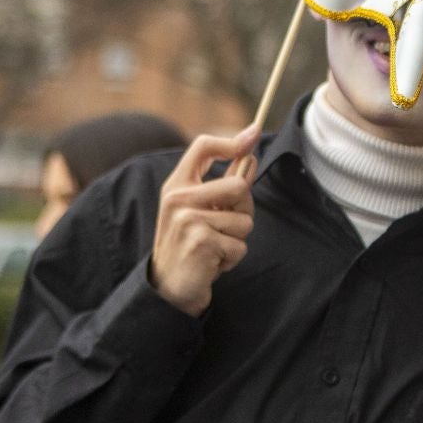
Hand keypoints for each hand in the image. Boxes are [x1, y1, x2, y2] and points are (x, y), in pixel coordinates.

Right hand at [148, 125, 259, 316]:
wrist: (167, 288)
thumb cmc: (188, 246)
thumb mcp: (199, 211)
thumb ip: (222, 187)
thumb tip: (250, 158)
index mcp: (177, 185)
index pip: (202, 147)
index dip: (232, 140)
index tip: (254, 134)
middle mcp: (178, 197)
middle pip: (239, 186)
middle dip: (244, 210)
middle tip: (225, 227)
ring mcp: (188, 219)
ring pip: (245, 221)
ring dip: (236, 240)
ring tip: (214, 248)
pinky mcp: (201, 242)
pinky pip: (240, 246)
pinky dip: (232, 259)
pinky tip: (212, 264)